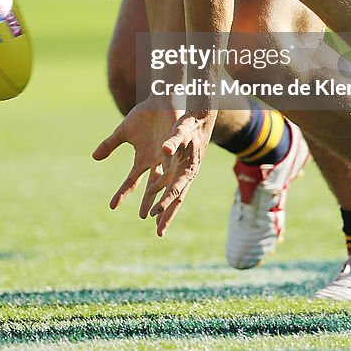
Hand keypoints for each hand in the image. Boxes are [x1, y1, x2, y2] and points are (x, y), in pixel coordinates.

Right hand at [92, 95, 184, 220]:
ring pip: (165, 177)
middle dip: (148, 201)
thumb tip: (94, 157)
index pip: (131, 181)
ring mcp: (167, 154)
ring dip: (161, 190)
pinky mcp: (176, 143)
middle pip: (152, 186)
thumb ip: (110, 145)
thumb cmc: (144, 116)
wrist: (161, 100)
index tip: (112, 206)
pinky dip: (169, 162)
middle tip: (143, 217)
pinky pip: (174, 156)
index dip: (122, 193)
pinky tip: (165, 169)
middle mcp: (156, 161)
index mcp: (143, 160)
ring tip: (158, 204)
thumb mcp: (123, 131)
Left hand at [150, 109, 216, 235]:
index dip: (164, 202)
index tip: (153, 214)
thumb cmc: (190, 123)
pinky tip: (150, 195)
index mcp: (187, 169)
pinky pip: (167, 181)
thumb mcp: (182, 130)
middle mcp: (186, 174)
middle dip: (167, 215)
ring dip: (161, 205)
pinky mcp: (178, 165)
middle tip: (158, 233)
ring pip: (170, 192)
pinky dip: (159, 190)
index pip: (174, 190)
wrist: (200, 117)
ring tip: (150, 218)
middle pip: (176, 199)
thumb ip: (173, 140)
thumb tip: (164, 148)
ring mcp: (182, 171)